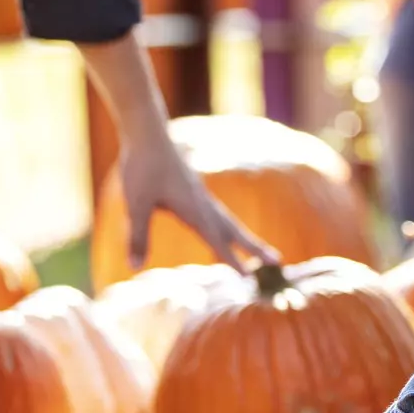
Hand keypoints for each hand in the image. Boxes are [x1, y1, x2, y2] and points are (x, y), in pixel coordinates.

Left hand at [115, 130, 280, 274]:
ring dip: (246, 239)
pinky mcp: (196, 191)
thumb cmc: (141, 168)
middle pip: (235, 232)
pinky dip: (231, 227)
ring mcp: (202, 197)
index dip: (232, 260)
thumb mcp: (135, 204)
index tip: (248, 278)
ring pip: (230, 222)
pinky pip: (220, 215)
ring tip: (263, 251)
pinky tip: (228, 229)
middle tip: (279, 262)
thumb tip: (134, 267)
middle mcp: (204, 204)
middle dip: (255, 248)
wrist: (148, 134)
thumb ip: (137, 236)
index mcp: (194, 210)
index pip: (216, 241)